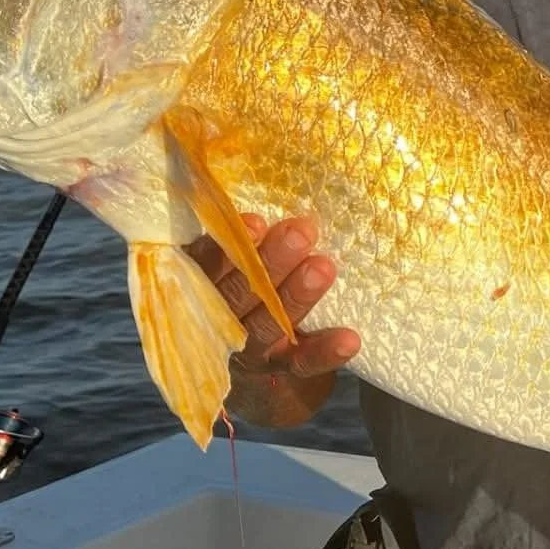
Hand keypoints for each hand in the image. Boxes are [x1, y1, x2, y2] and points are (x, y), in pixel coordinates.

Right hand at [185, 212, 360, 428]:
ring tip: (324, 267)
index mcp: (199, 288)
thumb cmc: (248, 290)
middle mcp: (218, 322)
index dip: (224, 246)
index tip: (254, 221)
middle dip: (269, 262)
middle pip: (238, 293)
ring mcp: (248, 351)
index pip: (203, 266)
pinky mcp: (279, 371)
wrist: (260, 371)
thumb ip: (239, 237)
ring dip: (295, 297)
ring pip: (267, 325)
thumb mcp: (232, 262)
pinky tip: (350, 339)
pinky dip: (324, 351)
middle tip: (300, 232)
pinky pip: (300, 363)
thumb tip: (266, 177)